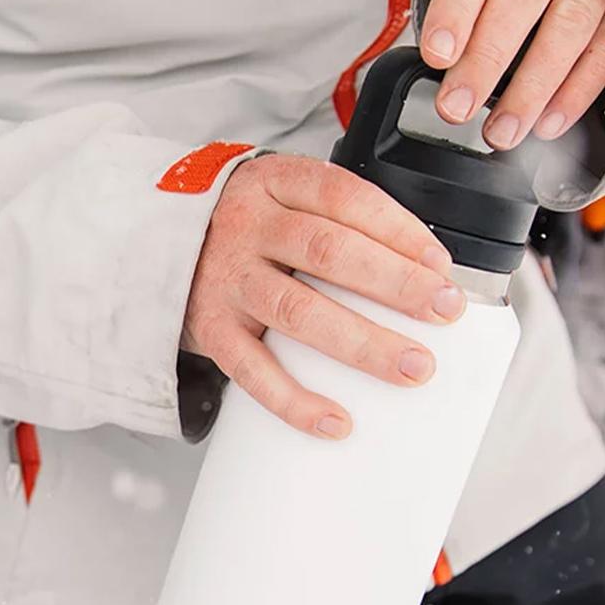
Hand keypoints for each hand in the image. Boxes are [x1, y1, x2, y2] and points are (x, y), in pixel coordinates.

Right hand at [181, 153, 465, 439]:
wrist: (160, 245)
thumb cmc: (245, 227)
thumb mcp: (285, 197)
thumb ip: (341, 220)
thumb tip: (424, 271)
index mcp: (275, 184)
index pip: (345, 198)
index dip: (398, 230)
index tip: (440, 265)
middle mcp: (248, 228)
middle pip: (328, 252)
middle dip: (395, 284)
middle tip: (444, 311)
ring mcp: (227, 280)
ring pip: (298, 311)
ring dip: (362, 343)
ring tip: (412, 366)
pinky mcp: (210, 329)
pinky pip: (253, 371)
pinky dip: (295, 401)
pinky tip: (335, 420)